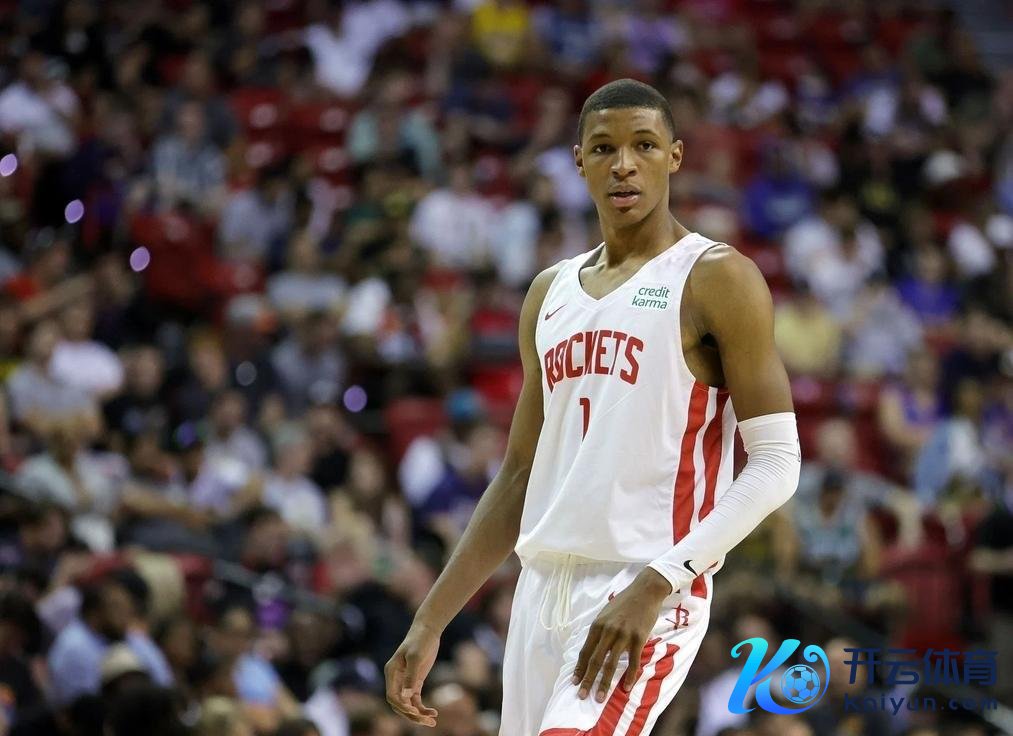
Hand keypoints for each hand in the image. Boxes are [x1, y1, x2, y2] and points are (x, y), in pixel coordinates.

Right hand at [385, 621, 440, 726]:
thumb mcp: (416, 657)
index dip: (401, 706)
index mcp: (391, 672)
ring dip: (418, 715)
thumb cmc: (420, 640)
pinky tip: (433, 713)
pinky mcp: (415, 682)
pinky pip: (416, 700)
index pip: (392, 696)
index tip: (414, 711)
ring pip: (408, 705)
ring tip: (432, 722)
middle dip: (411, 715)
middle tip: (426, 722)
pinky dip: (423, 708)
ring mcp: (405, 682)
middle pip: (399, 704)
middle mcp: (395, 679)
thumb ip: (411, 676)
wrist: (428, 630)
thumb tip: (407, 697)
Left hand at [572, 569, 670, 701]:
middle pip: (595, 660)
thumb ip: (599, 631)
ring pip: (610, 664)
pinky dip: (629, 676)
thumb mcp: (606, 614)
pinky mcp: (639, 638)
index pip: (585, 652)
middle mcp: (608, 631)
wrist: (645, 592)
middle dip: (587, 680)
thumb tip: (592, 650)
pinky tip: (625, 688)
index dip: (579, 668)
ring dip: (604, 683)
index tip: (574, 682)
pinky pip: (632, 661)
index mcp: (597, 626)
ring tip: (599, 697)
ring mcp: (623, 635)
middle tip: (582, 696)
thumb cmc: (625, 603)